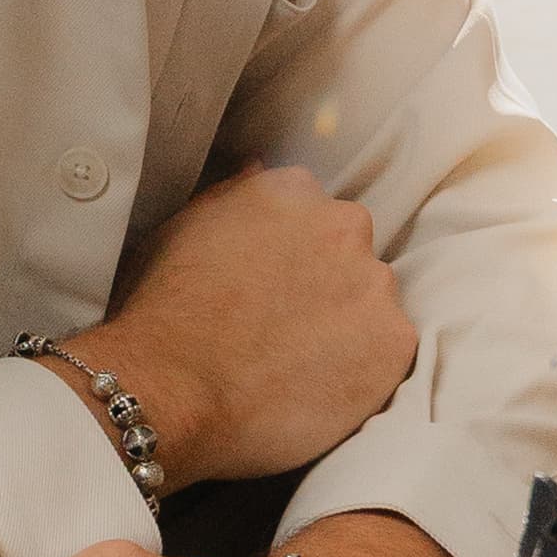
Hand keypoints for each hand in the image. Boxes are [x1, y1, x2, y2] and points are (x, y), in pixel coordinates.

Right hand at [77, 162, 415, 490]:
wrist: (172, 388)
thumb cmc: (164, 312)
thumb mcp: (183, 228)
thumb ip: (234, 194)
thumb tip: (261, 168)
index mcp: (294, 191)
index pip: (315, 215)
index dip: (295, 258)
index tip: (273, 288)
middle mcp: (343, 225)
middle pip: (351, 254)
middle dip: (327, 286)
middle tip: (285, 330)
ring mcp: (373, 283)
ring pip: (373, 303)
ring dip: (347, 328)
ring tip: (298, 365)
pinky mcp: (393, 342)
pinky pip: (389, 352)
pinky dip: (363, 371)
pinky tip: (317, 388)